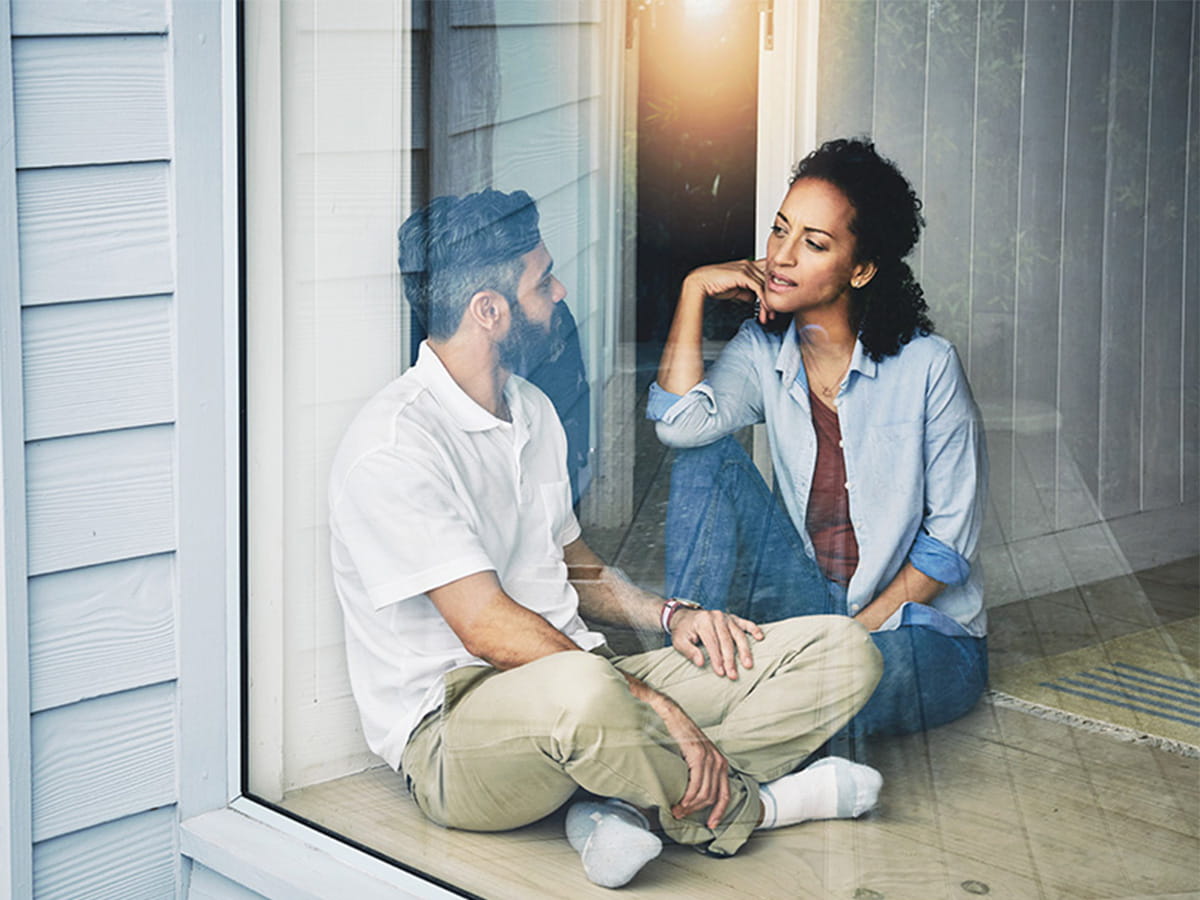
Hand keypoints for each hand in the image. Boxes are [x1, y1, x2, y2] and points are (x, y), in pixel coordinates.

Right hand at [659, 700, 731, 828]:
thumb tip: (694, 795)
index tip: (712, 825)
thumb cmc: (681, 736)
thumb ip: (699, 772)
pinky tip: (679, 801)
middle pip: (712, 797)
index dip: (719, 812)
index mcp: (721, 763)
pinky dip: (688, 797)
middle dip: (697, 811)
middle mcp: (719, 761)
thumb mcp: (695, 756)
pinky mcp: (699, 756)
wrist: (672, 715)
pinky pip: (696, 785)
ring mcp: (710, 758)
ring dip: (689, 806)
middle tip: (680, 815)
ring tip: (677, 810)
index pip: (725, 794)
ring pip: (704, 794)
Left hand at [669, 608, 763, 678]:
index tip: (721, 673)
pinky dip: (754, 629)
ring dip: (744, 650)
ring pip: (738, 634)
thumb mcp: (679, 642)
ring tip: (748, 664)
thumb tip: (701, 663)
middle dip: (730, 659)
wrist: (684, 616)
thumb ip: (689, 652)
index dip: (717, 659)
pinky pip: (746, 623)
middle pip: (726, 640)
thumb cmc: (683, 632)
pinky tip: (760, 637)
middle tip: (733, 675)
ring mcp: (726, 617)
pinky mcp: (733, 618)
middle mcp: (716, 617)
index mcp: (703, 621)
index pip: (712, 643)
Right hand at [682, 259, 773, 325]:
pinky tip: (766, 309)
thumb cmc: (713, 284)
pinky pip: (758, 288)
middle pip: (768, 281)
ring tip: (769, 314)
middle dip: (772, 298)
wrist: (700, 283)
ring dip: (768, 302)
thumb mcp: (734, 289)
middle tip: (774, 312)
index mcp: (746, 265)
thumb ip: (745, 292)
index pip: (766, 274)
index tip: (774, 301)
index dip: (772, 287)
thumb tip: (753, 298)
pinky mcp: (743, 275)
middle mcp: (748, 264)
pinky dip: (763, 300)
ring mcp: (746, 268)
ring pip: (764, 286)